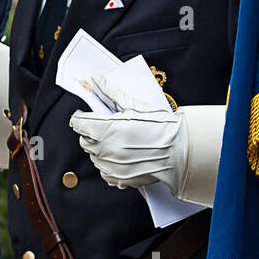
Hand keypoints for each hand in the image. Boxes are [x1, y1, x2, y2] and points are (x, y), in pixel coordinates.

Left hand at [69, 75, 187, 195]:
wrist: (181, 151)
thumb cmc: (161, 127)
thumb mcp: (135, 106)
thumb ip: (111, 93)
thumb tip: (97, 80)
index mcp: (106, 128)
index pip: (78, 123)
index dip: (81, 118)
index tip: (85, 116)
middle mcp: (104, 149)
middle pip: (85, 140)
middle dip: (91, 133)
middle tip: (108, 128)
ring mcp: (110, 166)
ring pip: (94, 156)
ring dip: (100, 149)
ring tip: (120, 142)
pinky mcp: (118, 178)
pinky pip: (103, 171)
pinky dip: (109, 165)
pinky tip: (122, 157)